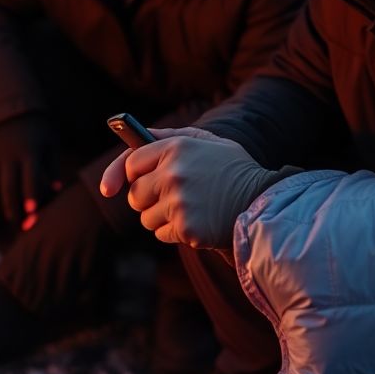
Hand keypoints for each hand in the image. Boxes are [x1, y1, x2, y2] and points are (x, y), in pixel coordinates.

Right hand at [0, 115, 57, 226]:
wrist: (7, 109)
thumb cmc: (36, 128)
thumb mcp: (49, 141)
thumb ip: (53, 165)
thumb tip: (56, 189)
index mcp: (30, 151)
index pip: (29, 176)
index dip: (30, 194)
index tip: (31, 211)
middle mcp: (10, 155)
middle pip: (10, 185)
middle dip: (14, 205)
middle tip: (20, 223)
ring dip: (0, 203)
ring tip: (9, 218)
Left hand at [99, 127, 283, 249]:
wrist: (263, 200)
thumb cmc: (232, 169)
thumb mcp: (205, 142)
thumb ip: (168, 138)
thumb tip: (129, 144)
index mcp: (176, 147)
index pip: (130, 163)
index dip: (123, 175)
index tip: (111, 188)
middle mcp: (173, 173)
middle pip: (135, 195)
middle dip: (147, 200)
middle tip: (172, 197)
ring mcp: (179, 202)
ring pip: (146, 218)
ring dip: (162, 218)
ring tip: (191, 208)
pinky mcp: (186, 228)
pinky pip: (162, 234)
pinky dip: (176, 233)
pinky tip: (199, 222)